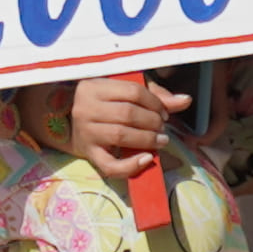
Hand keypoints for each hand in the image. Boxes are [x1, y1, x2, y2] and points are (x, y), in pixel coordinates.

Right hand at [48, 73, 181, 177]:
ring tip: (160, 141)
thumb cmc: (102, 103)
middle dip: (152, 122)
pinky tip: (146, 159)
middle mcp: (86, 107)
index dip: (154, 103)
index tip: (164, 112)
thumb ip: (155, 95)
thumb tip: (186, 100)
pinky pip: (110, 165)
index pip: (132, 91)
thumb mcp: (123, 91)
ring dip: (147, 139)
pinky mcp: (88, 154)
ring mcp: (85, 132)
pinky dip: (131, 165)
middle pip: (128, 114)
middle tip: (163, 128)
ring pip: (121, 135)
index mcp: (94, 86)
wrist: (67, 122)